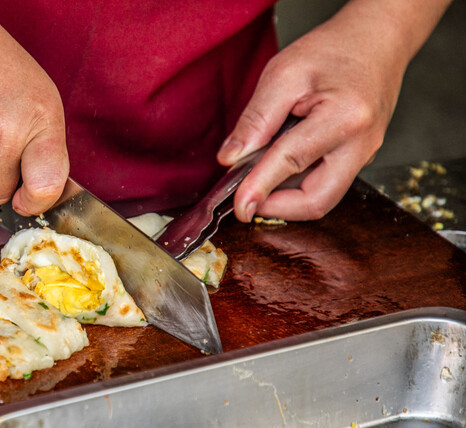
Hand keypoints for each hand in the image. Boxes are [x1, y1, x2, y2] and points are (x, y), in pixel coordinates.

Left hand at [217, 0, 451, 221]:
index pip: (292, 163)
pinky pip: (326, 183)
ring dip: (286, 198)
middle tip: (246, 200)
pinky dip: (297, 184)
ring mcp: (364, 155)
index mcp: (344, 118)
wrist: (377, 39)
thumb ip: (256, 119)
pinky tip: (277, 168)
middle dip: (278, 209)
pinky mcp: (358, 158)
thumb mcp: (283, 74)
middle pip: (317, 200)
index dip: (259, 188)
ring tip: (258, 179)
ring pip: (322, 197)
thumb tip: (230, 158)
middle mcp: (361, 144)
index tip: (239, 207)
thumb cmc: (334, 50)